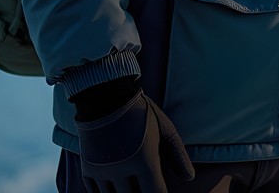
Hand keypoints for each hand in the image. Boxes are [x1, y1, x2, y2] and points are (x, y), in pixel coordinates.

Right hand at [75, 89, 194, 192]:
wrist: (104, 96)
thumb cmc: (140, 112)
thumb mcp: (164, 128)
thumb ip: (178, 155)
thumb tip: (189, 178)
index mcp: (144, 160)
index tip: (162, 192)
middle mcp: (122, 169)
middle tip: (147, 186)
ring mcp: (103, 170)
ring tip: (133, 187)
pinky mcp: (88, 168)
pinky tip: (116, 187)